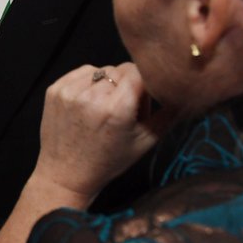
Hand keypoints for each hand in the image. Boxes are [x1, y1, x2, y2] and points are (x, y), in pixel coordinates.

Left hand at [35, 63, 174, 202]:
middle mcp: (92, 96)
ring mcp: (70, 91)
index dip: (145, 81)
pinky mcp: (54, 89)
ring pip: (101, 70)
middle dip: (127, 84)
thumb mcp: (145, 142)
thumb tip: (187, 93)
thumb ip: (168, 115)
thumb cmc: (109, 161)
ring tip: (105, 106)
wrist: (66, 173)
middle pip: (120, 70)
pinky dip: (89, 82)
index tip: (145, 94)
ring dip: (107, 83)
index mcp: (117, 108)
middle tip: (125, 107)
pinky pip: (81, 72)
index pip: (138, 71)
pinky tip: (89, 102)